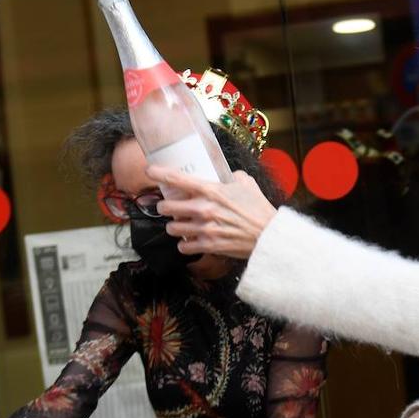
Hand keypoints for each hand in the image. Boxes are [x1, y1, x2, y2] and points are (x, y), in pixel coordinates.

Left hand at [148, 167, 277, 260]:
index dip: (158, 173)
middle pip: (166, 206)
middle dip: (165, 206)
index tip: (149, 170)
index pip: (176, 179)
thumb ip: (232, 177)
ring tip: (181, 224)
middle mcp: (203, 209)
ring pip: (171, 228)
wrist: (268, 235)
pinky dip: (185, 244)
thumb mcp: (246, 184)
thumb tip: (226, 176)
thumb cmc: (259, 208)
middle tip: (170, 207)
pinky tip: (191, 240)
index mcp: (210, 190)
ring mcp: (204, 228)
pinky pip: (183, 246)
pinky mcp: (208, 245)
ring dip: (174, 226)